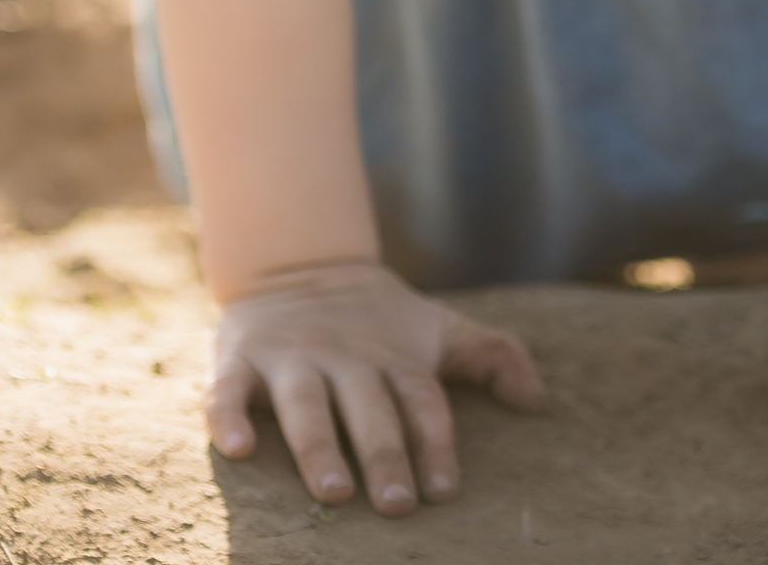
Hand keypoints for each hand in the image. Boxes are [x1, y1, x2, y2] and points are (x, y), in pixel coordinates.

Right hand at [208, 260, 545, 514]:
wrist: (300, 263)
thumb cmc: (380, 322)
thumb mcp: (436, 331)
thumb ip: (491, 357)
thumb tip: (539, 399)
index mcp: (393, 358)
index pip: (420, 401)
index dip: (433, 442)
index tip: (443, 489)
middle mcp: (344, 359)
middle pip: (368, 409)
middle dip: (384, 455)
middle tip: (398, 504)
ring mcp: (292, 359)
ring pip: (305, 405)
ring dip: (318, 447)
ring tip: (333, 492)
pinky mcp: (241, 359)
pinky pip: (228, 391)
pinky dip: (227, 417)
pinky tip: (237, 450)